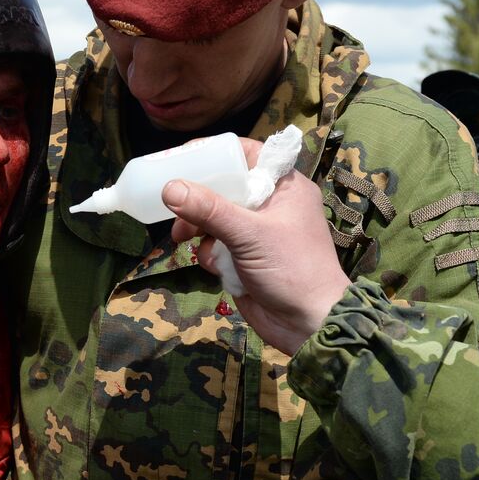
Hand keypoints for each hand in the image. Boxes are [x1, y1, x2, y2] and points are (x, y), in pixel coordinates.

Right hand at [167, 138, 350, 354]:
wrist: (308, 325)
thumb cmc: (291, 269)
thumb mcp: (249, 235)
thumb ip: (209, 210)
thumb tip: (170, 187)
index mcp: (284, 187)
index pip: (246, 155)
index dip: (215, 154)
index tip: (182, 159)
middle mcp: (270, 205)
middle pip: (223, 188)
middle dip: (197, 201)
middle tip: (174, 208)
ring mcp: (256, 233)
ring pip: (214, 219)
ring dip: (200, 231)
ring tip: (185, 240)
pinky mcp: (244, 259)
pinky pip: (216, 246)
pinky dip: (211, 255)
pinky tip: (217, 268)